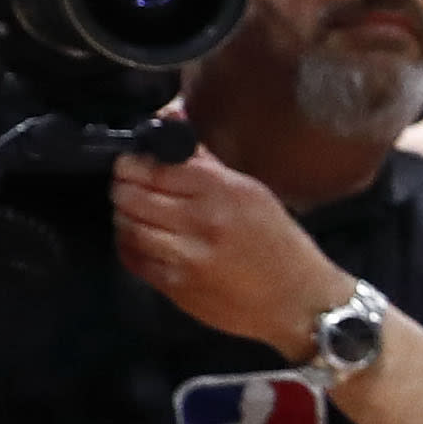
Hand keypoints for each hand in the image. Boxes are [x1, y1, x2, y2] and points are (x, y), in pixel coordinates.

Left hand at [109, 148, 344, 353]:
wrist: (299, 302)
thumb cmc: (281, 245)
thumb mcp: (253, 194)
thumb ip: (207, 163)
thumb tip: (170, 120)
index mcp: (224, 191)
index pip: (156, 167)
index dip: (134, 162)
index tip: (132, 162)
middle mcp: (202, 220)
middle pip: (132, 195)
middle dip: (123, 187)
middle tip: (126, 185)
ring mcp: (186, 256)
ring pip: (128, 226)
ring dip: (125, 217)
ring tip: (135, 214)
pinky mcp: (177, 287)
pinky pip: (134, 259)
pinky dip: (130, 245)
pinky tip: (141, 240)